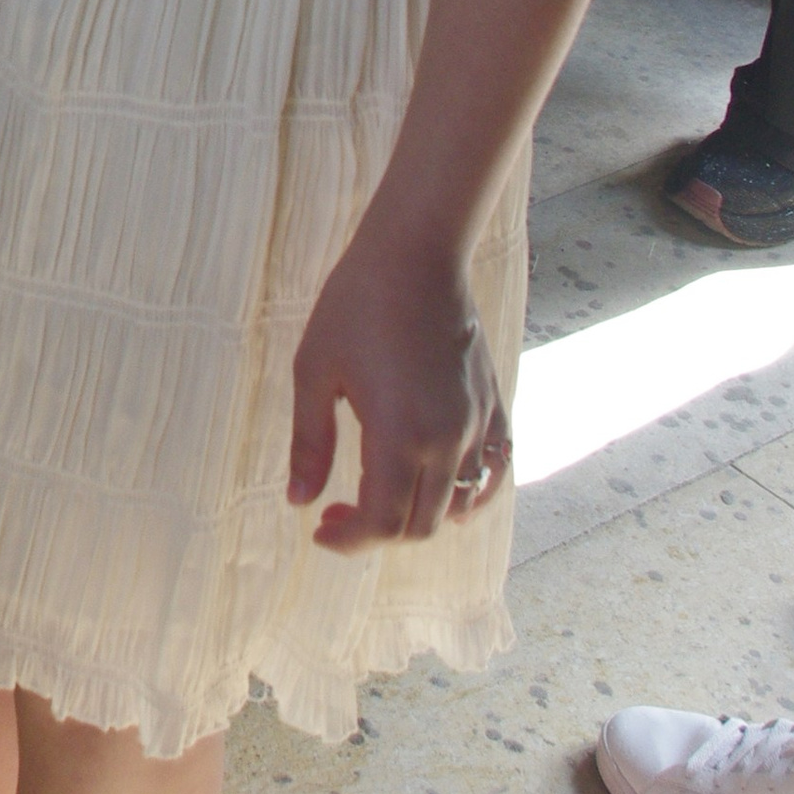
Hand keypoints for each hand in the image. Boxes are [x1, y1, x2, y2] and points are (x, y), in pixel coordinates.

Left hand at [287, 228, 506, 552]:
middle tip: (338, 512)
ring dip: (419, 517)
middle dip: (376, 533)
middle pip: (420, 525)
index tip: (320, 529)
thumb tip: (299, 501)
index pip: (382, 523)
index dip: (348, 540)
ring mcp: (476, 425)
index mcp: (398, 434)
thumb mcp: (314, 372)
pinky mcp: (494, 407)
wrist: (416, 254)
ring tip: (382, 495)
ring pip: (460, 508)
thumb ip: (309, 444)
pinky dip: (470, 497)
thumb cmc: (357, 305)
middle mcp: (447, 439)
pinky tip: (437, 484)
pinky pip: (493, 474)